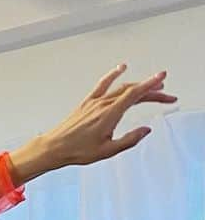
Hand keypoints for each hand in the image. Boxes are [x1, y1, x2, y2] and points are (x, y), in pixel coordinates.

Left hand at [9, 63, 176, 183]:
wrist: (54, 148)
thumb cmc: (76, 151)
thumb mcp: (107, 151)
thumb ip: (128, 140)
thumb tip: (146, 130)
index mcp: (109, 114)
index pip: (135, 95)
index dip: (151, 87)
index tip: (163, 80)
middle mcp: (103, 104)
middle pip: (132, 91)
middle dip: (151, 90)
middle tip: (165, 94)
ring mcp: (95, 101)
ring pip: (121, 87)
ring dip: (138, 84)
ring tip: (152, 85)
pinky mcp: (87, 102)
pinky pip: (103, 84)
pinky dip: (113, 75)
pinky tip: (121, 68)